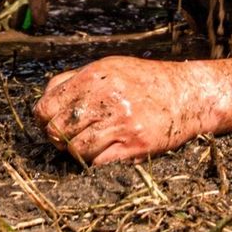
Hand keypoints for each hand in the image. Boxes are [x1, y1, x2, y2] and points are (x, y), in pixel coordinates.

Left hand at [35, 57, 208, 163]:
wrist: (188, 94)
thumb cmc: (145, 81)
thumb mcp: (109, 67)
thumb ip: (74, 80)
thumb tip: (44, 101)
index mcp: (95, 77)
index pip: (47, 107)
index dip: (44, 119)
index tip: (49, 123)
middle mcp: (106, 99)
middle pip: (58, 131)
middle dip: (59, 137)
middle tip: (68, 137)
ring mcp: (122, 123)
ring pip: (76, 150)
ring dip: (77, 152)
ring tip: (89, 144)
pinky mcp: (136, 145)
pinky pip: (99, 163)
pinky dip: (97, 161)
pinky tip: (106, 151)